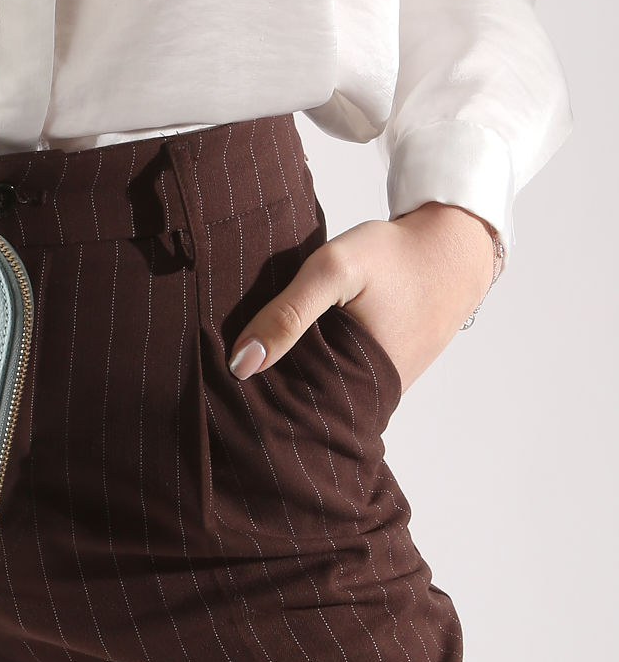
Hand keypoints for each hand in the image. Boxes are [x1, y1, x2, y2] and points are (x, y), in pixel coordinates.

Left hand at [225, 201, 499, 393]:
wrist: (453, 249)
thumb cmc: (395, 257)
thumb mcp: (335, 270)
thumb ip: (288, 312)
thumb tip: (240, 362)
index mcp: (358, 386)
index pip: (287, 412)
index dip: (248, 402)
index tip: (208, 391)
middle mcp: (368, 400)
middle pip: (297, 407)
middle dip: (259, 395)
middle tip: (209, 380)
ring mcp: (374, 390)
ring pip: (312, 393)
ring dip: (281, 378)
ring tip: (233, 364)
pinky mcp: (375, 374)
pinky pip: (330, 378)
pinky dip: (304, 365)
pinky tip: (274, 348)